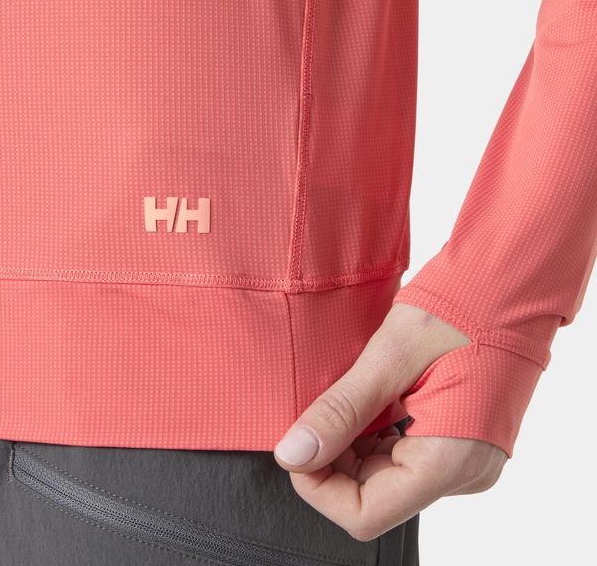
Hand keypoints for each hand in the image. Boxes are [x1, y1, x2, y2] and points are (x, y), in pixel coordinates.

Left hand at [273, 302, 507, 541]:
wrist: (506, 287)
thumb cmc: (459, 310)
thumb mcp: (390, 356)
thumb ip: (341, 409)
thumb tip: (292, 454)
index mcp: (450, 460)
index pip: (366, 513)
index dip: (319, 486)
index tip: (296, 445)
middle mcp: (460, 472)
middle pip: (372, 495)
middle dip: (331, 459)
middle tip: (313, 412)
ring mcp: (460, 459)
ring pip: (382, 476)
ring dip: (349, 444)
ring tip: (339, 400)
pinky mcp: (455, 442)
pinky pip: (400, 456)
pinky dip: (371, 435)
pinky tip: (362, 401)